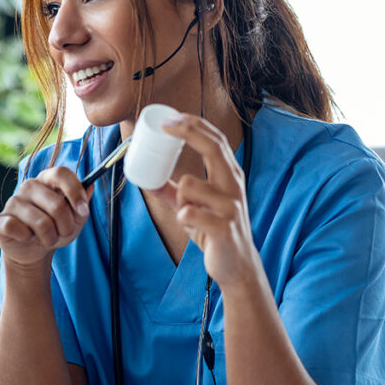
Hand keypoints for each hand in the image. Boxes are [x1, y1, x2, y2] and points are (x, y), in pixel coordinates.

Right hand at [0, 166, 91, 269]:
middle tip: (63, 233)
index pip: (61, 173)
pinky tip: (26, 237)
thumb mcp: (75, 220)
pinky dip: (27, 238)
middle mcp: (29, 186)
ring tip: (47, 238)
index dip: (75, 192)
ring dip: (50, 237)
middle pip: (57, 204)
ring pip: (41, 222)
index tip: (83, 210)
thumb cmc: (55, 229)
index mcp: (47, 180)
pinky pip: (17, 228)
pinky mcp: (0, 220)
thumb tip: (90, 186)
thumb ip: (83, 204)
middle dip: (66, 226)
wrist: (34, 250)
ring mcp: (13, 202)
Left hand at [151, 114, 259, 287]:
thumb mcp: (194, 207)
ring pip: (189, 184)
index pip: (216, 141)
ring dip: (179, 197)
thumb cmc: (216, 231)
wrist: (237, 266)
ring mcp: (231, 206)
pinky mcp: (224, 227)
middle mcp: (234, 186)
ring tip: (187, 212)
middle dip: (189, 132)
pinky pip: (189, 213)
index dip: (194, 125)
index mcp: (229, 176)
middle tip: (166, 126)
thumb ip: (173, 193)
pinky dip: (182, 218)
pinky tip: (191, 226)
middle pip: (214, 148)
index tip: (171, 118)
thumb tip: (148, 180)